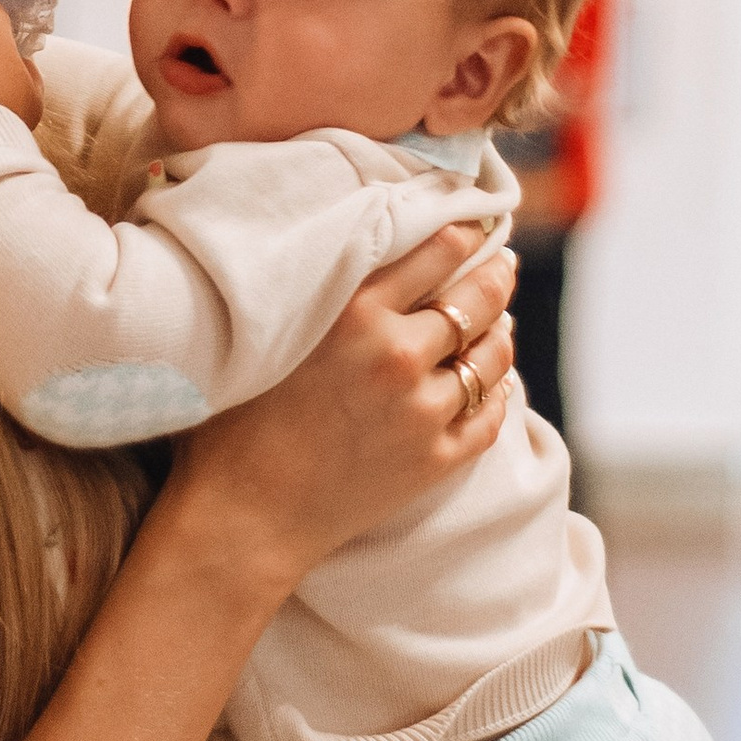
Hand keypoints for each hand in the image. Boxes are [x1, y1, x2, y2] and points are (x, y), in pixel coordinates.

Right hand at [166, 220, 517, 587]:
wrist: (243, 517)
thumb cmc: (236, 422)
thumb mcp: (273, 332)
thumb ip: (322, 290)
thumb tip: (364, 249)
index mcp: (355, 313)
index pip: (438, 250)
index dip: (466, 231)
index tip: (477, 223)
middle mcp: (398, 355)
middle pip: (477, 299)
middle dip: (497, 275)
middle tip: (504, 263)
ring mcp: (423, 411)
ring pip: (491, 356)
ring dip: (500, 333)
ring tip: (500, 321)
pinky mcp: (437, 460)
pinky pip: (491, 414)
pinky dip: (496, 392)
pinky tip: (490, 381)